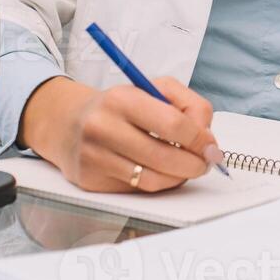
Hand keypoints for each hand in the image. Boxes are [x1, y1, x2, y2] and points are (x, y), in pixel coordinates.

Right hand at [19, 75, 218, 192]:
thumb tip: (207, 141)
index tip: (210, 146)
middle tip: (205, 162)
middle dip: (195, 164)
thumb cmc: (121, 106)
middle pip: (164, 157)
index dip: (199, 139)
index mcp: (122, 99)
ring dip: (179, 178)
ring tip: (186, 168)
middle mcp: (103, 128)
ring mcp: (94, 157)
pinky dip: (158, 184)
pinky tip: (161, 172)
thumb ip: (191, 106)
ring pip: (152, 180)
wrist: (69, 122)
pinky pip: (136, 190)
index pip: (173, 124)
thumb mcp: (156, 89)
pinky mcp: (90, 180)